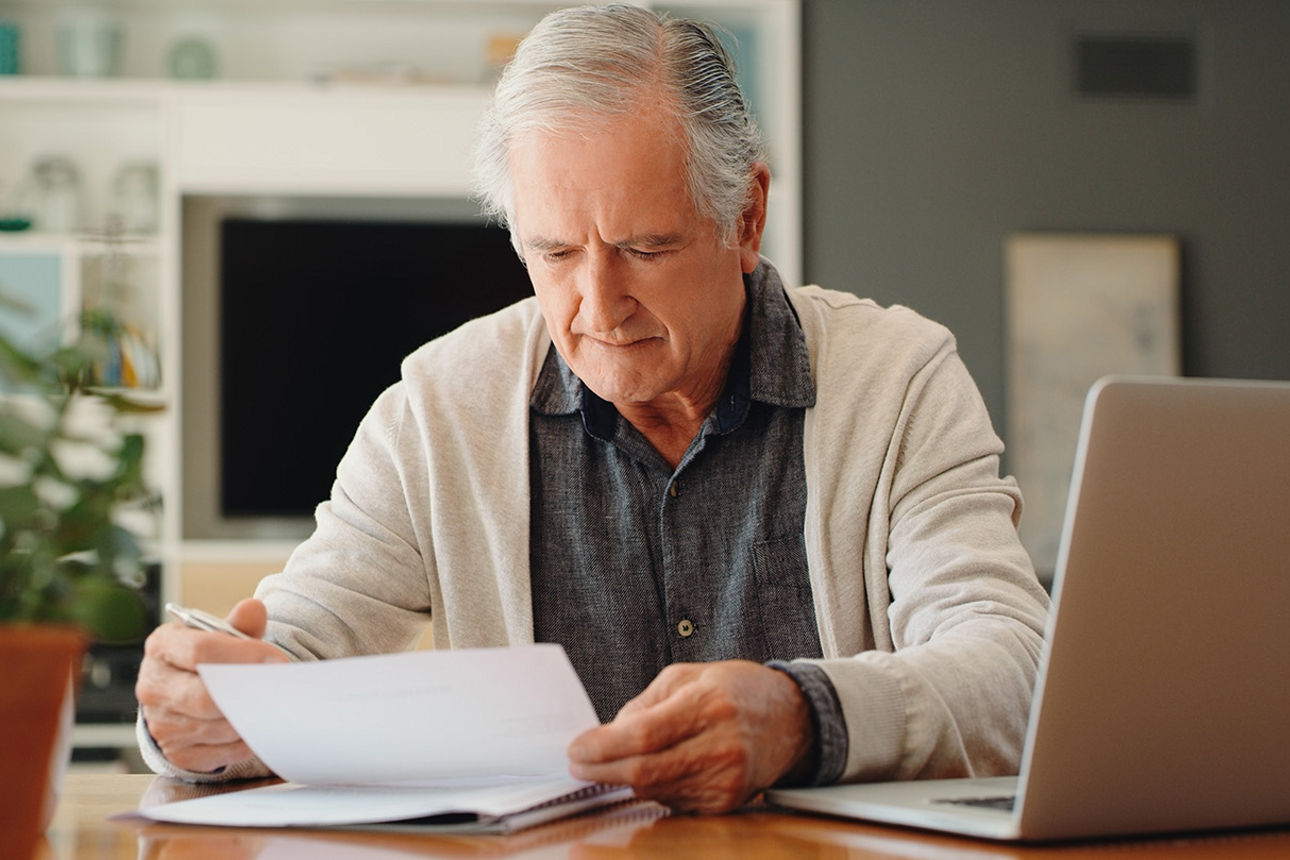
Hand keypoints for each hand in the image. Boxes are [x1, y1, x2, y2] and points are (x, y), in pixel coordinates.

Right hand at [135, 598, 287, 772]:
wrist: (181, 692)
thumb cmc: (206, 658)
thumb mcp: (219, 634)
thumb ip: (239, 624)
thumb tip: (254, 608)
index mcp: (162, 647)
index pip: (200, 651)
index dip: (243, 655)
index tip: (276, 659)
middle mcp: (154, 686)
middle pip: (203, 698)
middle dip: (246, 693)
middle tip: (278, 689)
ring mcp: (161, 723)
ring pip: (215, 728)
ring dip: (248, 719)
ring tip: (270, 705)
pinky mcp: (176, 752)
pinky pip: (220, 753)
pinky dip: (244, 742)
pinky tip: (254, 726)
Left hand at [567, 660, 813, 813]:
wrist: (790, 720)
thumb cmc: (736, 691)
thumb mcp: (687, 677)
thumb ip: (644, 704)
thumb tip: (607, 735)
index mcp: (708, 705)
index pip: (644, 735)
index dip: (602, 746)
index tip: (576, 748)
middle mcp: (720, 746)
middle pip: (644, 771)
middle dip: (602, 770)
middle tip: (579, 764)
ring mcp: (725, 780)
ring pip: (654, 790)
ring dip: (626, 778)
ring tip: (616, 761)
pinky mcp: (725, 803)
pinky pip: (672, 802)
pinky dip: (654, 788)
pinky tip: (655, 770)